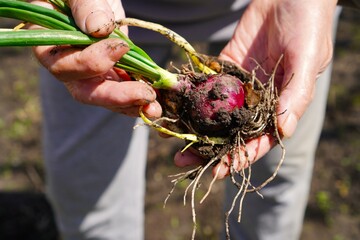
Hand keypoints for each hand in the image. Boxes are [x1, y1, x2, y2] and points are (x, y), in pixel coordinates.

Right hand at [30, 0, 161, 117]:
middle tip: (145, 95)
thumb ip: (84, 6)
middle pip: (85, 91)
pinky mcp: (109, 74)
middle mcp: (67, 65)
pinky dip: (138, 96)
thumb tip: (98, 28)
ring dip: (132, 103)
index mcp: (49, 45)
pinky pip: (121, 90)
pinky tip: (154, 101)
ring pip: (106, 96)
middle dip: (117, 96)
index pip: (64, 65)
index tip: (121, 47)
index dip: (92, 62)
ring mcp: (89, 73)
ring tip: (155, 108)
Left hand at [174, 0, 337, 177]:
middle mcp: (257, 100)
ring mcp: (240, 85)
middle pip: (230, 131)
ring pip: (214, 111)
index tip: (217, 171)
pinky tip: (173, 103)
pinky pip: (206, 83)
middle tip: (182, 159)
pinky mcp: (226, 66)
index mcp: (279, 106)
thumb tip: (282, 131)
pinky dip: (190, 93)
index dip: (239, 157)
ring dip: (193, 125)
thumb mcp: (308, 61)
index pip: (258, 140)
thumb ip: (295, 97)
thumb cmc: (308, 26)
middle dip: (207, 147)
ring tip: (170, 135)